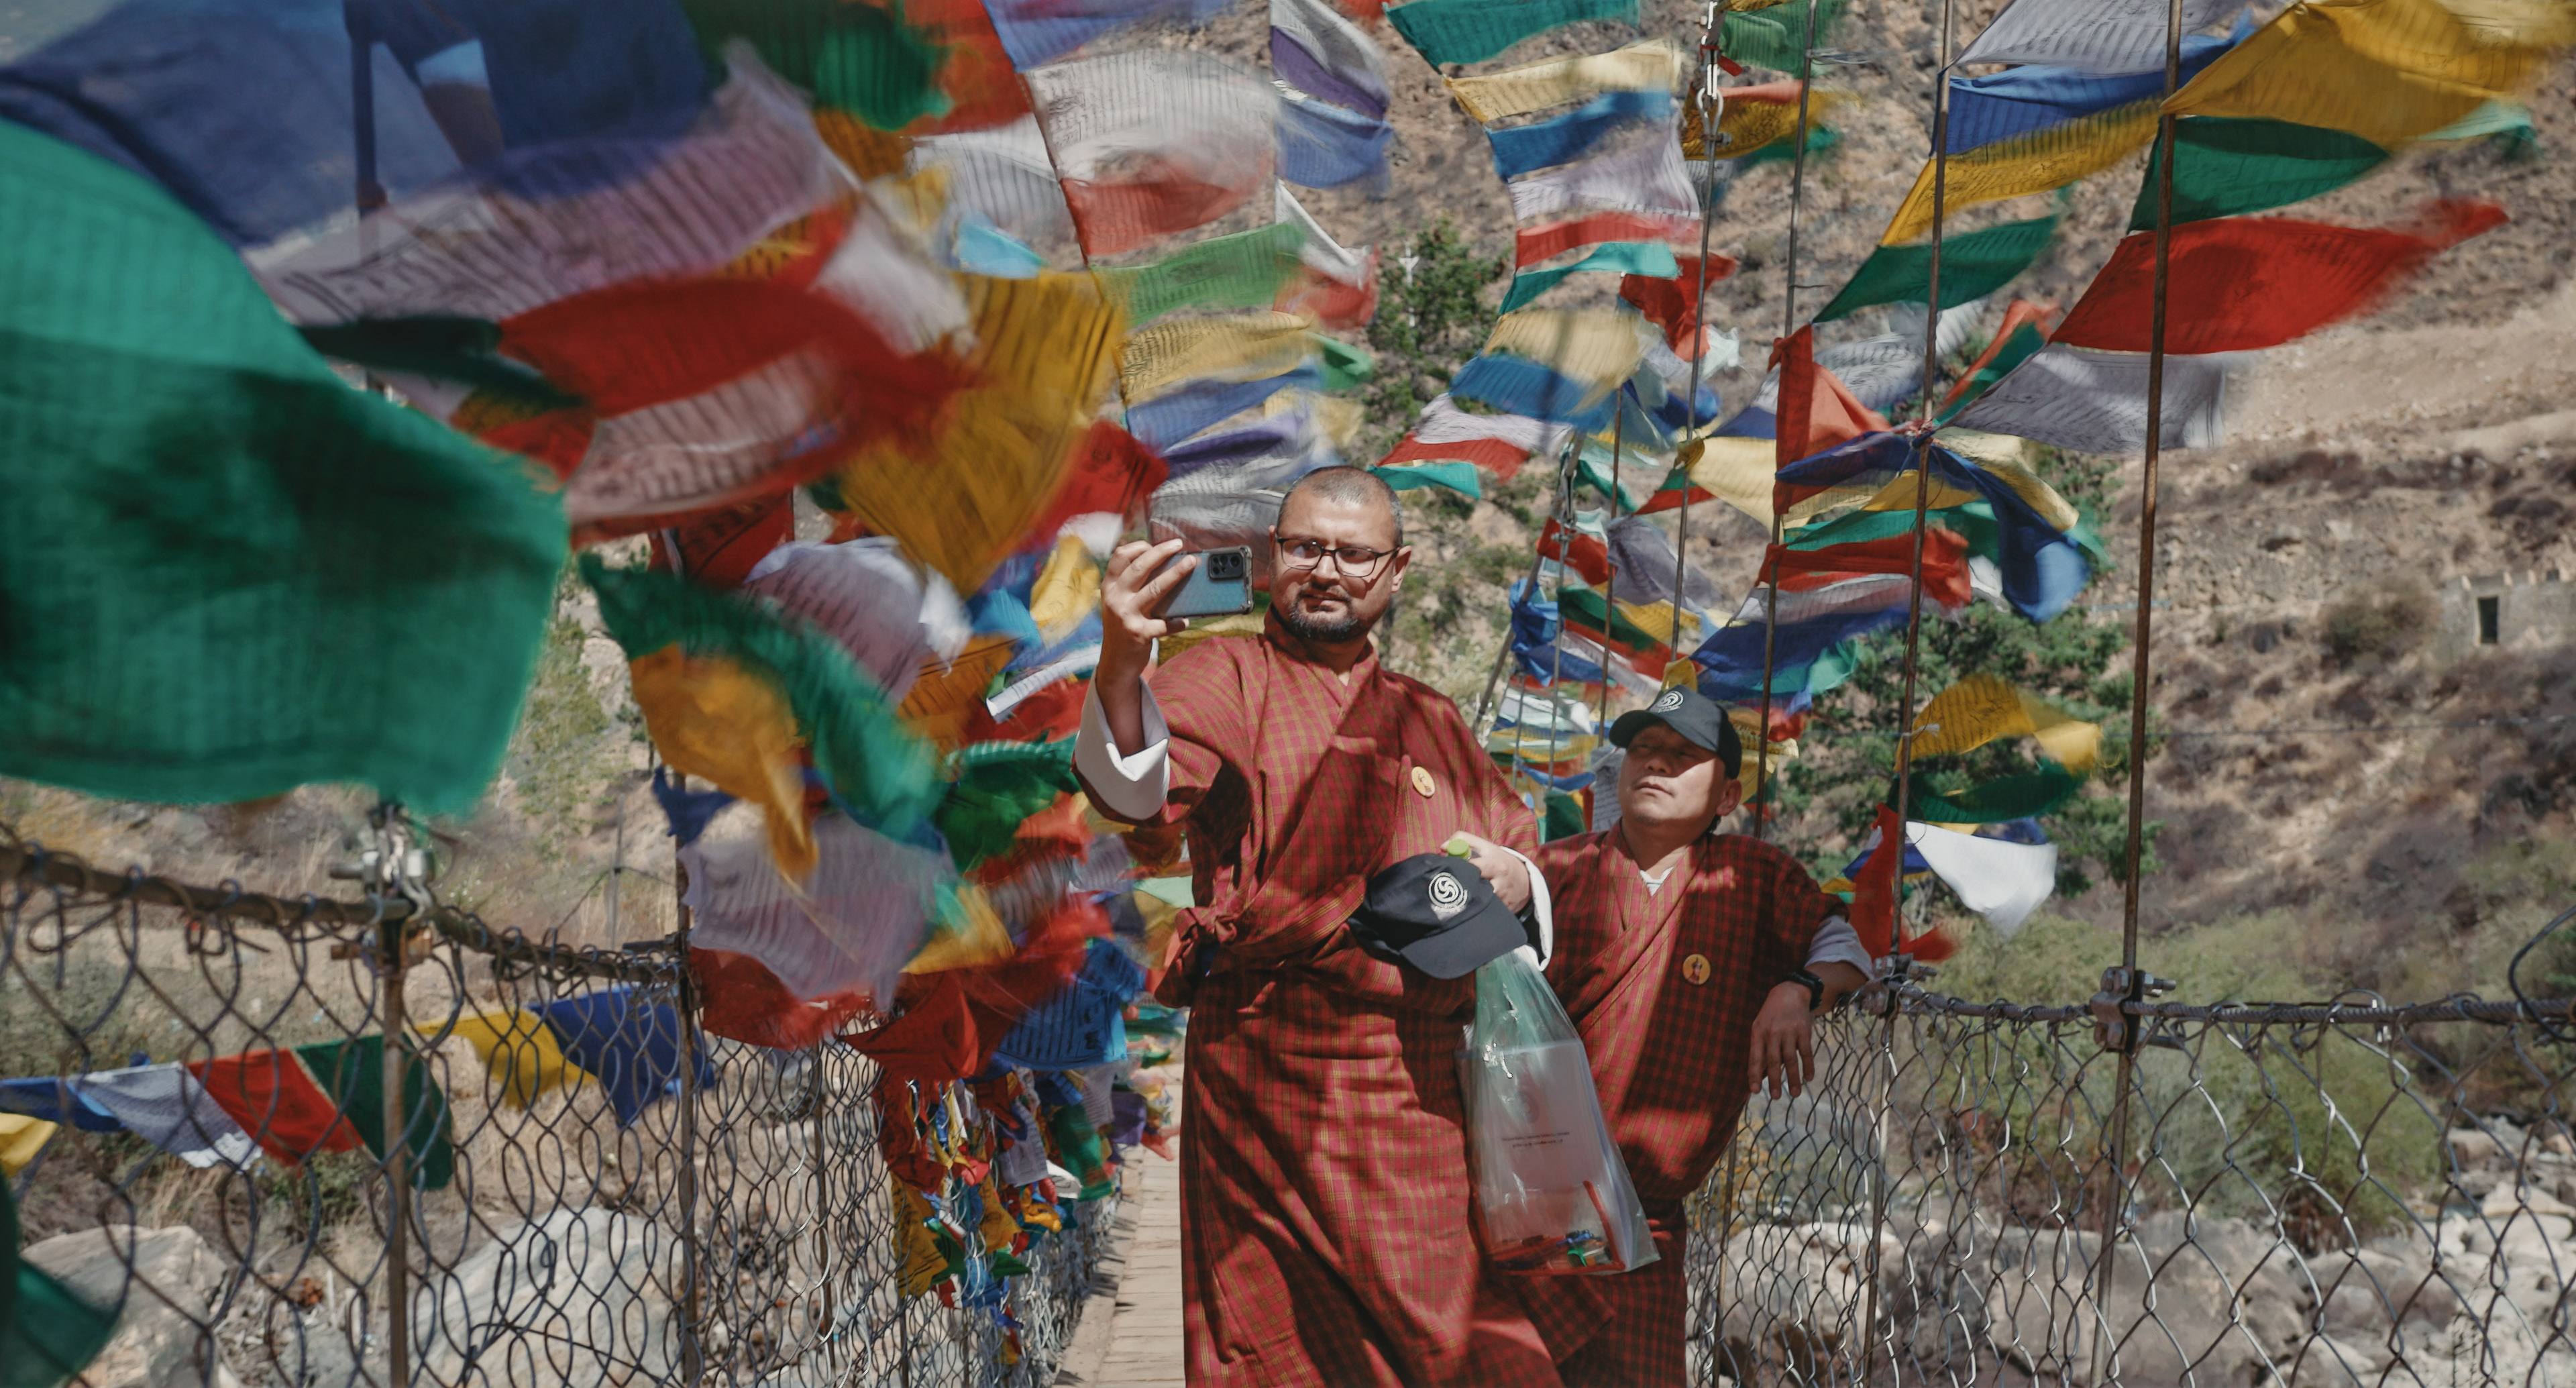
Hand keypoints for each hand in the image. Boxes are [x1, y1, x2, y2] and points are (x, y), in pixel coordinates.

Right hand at [1097, 539, 1194, 751]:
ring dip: (1176, 574)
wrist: (1115, 663)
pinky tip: (1186, 620)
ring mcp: (1126, 615)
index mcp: (1109, 587)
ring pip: (1155, 589)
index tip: (1155, 544)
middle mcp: (1115, 598)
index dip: (1139, 546)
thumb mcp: (1119, 604)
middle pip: (1139, 567)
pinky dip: (1178, 622)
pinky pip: (1164, 624)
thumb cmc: (1123, 627)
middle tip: (1179, 545)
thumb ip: (1133, 586)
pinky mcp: (1139, 634)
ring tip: (1191, 564)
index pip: (1120, 557)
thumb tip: (1166, 566)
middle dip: (1161, 552)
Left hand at [1447, 832, 1531, 912]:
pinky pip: (1483, 910)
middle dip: (1461, 886)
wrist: (1524, 881)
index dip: (1460, 868)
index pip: (1475, 867)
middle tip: (1452, 883)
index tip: (1450, 868)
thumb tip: (1443, 847)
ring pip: (1477, 901)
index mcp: (1495, 865)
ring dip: (1467, 897)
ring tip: (1462, 892)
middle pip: (1474, 888)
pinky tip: (1473, 902)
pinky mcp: (1502, 911)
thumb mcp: (1486, 847)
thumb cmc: (1500, 861)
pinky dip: (1476, 906)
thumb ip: (1464, 840)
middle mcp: (1499, 883)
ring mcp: (1501, 899)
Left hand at [1748, 982, 1816, 1100]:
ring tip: (1794, 1094)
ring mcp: (1789, 1031)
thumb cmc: (1771, 1016)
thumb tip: (1760, 1076)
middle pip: (1773, 1060)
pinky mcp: (1804, 1031)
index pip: (1755, 1057)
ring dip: (1793, 1078)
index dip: (1755, 1075)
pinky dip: (1808, 1066)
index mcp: (1758, 1033)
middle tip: (1775, 1097)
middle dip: (1774, 1081)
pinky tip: (1809, 1078)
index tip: (1755, 1091)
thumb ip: (1759, 1050)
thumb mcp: (1759, 1028)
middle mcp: (1773, 1033)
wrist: (1789, 993)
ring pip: (1791, 1059)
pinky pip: (1806, 1052)